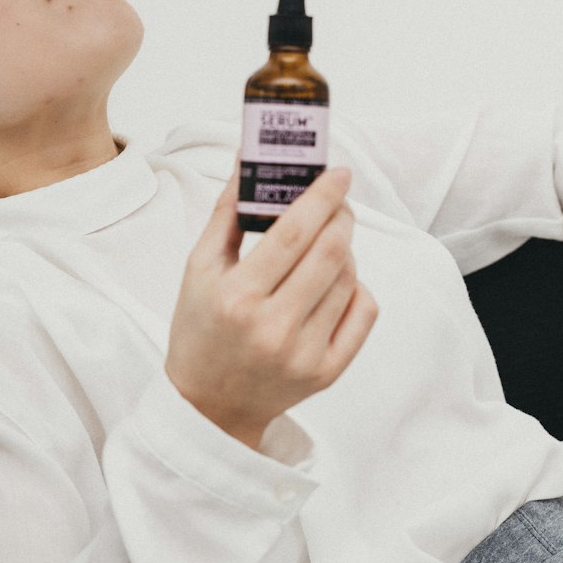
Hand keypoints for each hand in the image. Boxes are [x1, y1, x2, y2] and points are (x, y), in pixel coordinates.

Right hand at [164, 155, 378, 448]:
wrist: (210, 404)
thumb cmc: (200, 328)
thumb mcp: (198, 268)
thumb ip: (226, 212)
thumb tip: (247, 158)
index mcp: (237, 297)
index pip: (293, 234)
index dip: (321, 197)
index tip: (338, 173)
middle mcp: (273, 327)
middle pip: (330, 252)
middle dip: (341, 215)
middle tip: (337, 199)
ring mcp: (305, 353)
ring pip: (349, 278)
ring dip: (345, 249)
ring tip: (327, 242)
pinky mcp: (328, 372)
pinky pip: (363, 312)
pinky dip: (356, 287)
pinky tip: (336, 281)